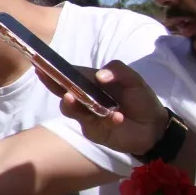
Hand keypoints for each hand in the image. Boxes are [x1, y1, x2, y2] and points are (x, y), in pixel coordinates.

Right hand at [46, 60, 168, 157]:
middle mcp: (85, 98)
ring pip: (70, 109)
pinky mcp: (93, 131)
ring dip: (69, 103)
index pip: (71, 74)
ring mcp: (87, 115)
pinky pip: (93, 124)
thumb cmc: (141, 100)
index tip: (41, 63)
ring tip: (71, 98)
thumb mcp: (134, 80)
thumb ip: (119, 71)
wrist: (155, 128)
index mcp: (92, 82)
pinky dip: (105, 119)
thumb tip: (100, 75)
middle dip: (52, 83)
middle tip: (44, 76)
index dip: (56, 69)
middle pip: (63, 90)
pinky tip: (117, 117)